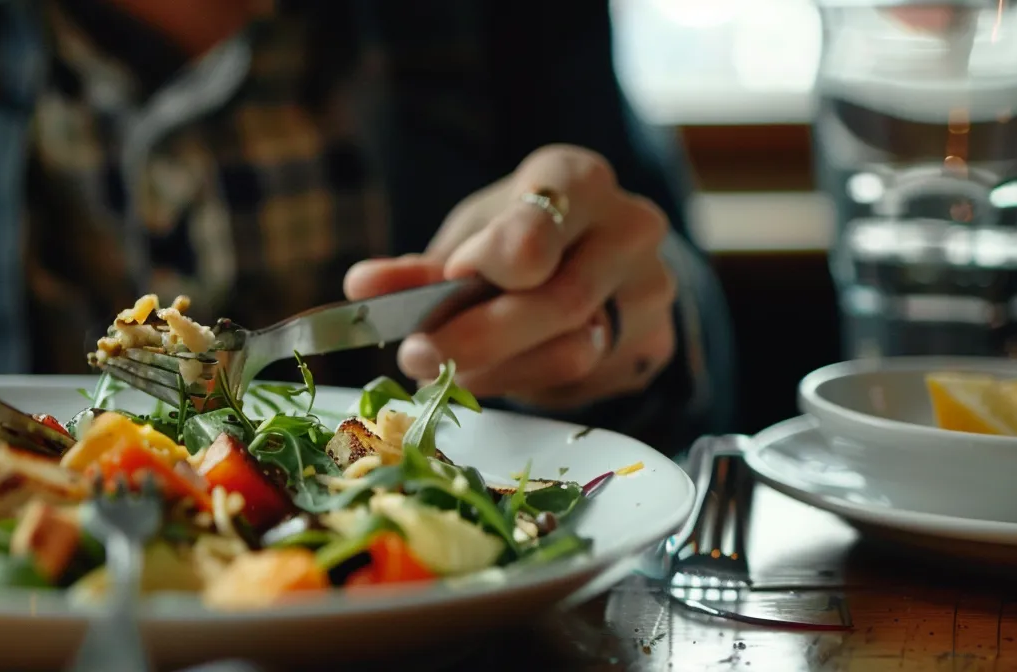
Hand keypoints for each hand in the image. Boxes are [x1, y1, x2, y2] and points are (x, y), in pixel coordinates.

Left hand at [344, 145, 676, 409]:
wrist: (592, 259)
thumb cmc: (515, 240)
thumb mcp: (466, 239)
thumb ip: (418, 269)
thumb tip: (363, 289)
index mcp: (576, 178)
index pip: (548, 213)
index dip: (497, 255)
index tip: (454, 277)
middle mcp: (629, 225)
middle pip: (557, 298)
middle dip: (477, 336)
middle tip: (417, 356)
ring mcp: (651, 288)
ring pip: (571, 350)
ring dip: (494, 371)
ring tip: (444, 369)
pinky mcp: (653, 344)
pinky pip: (584, 381)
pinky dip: (525, 384)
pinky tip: (495, 374)